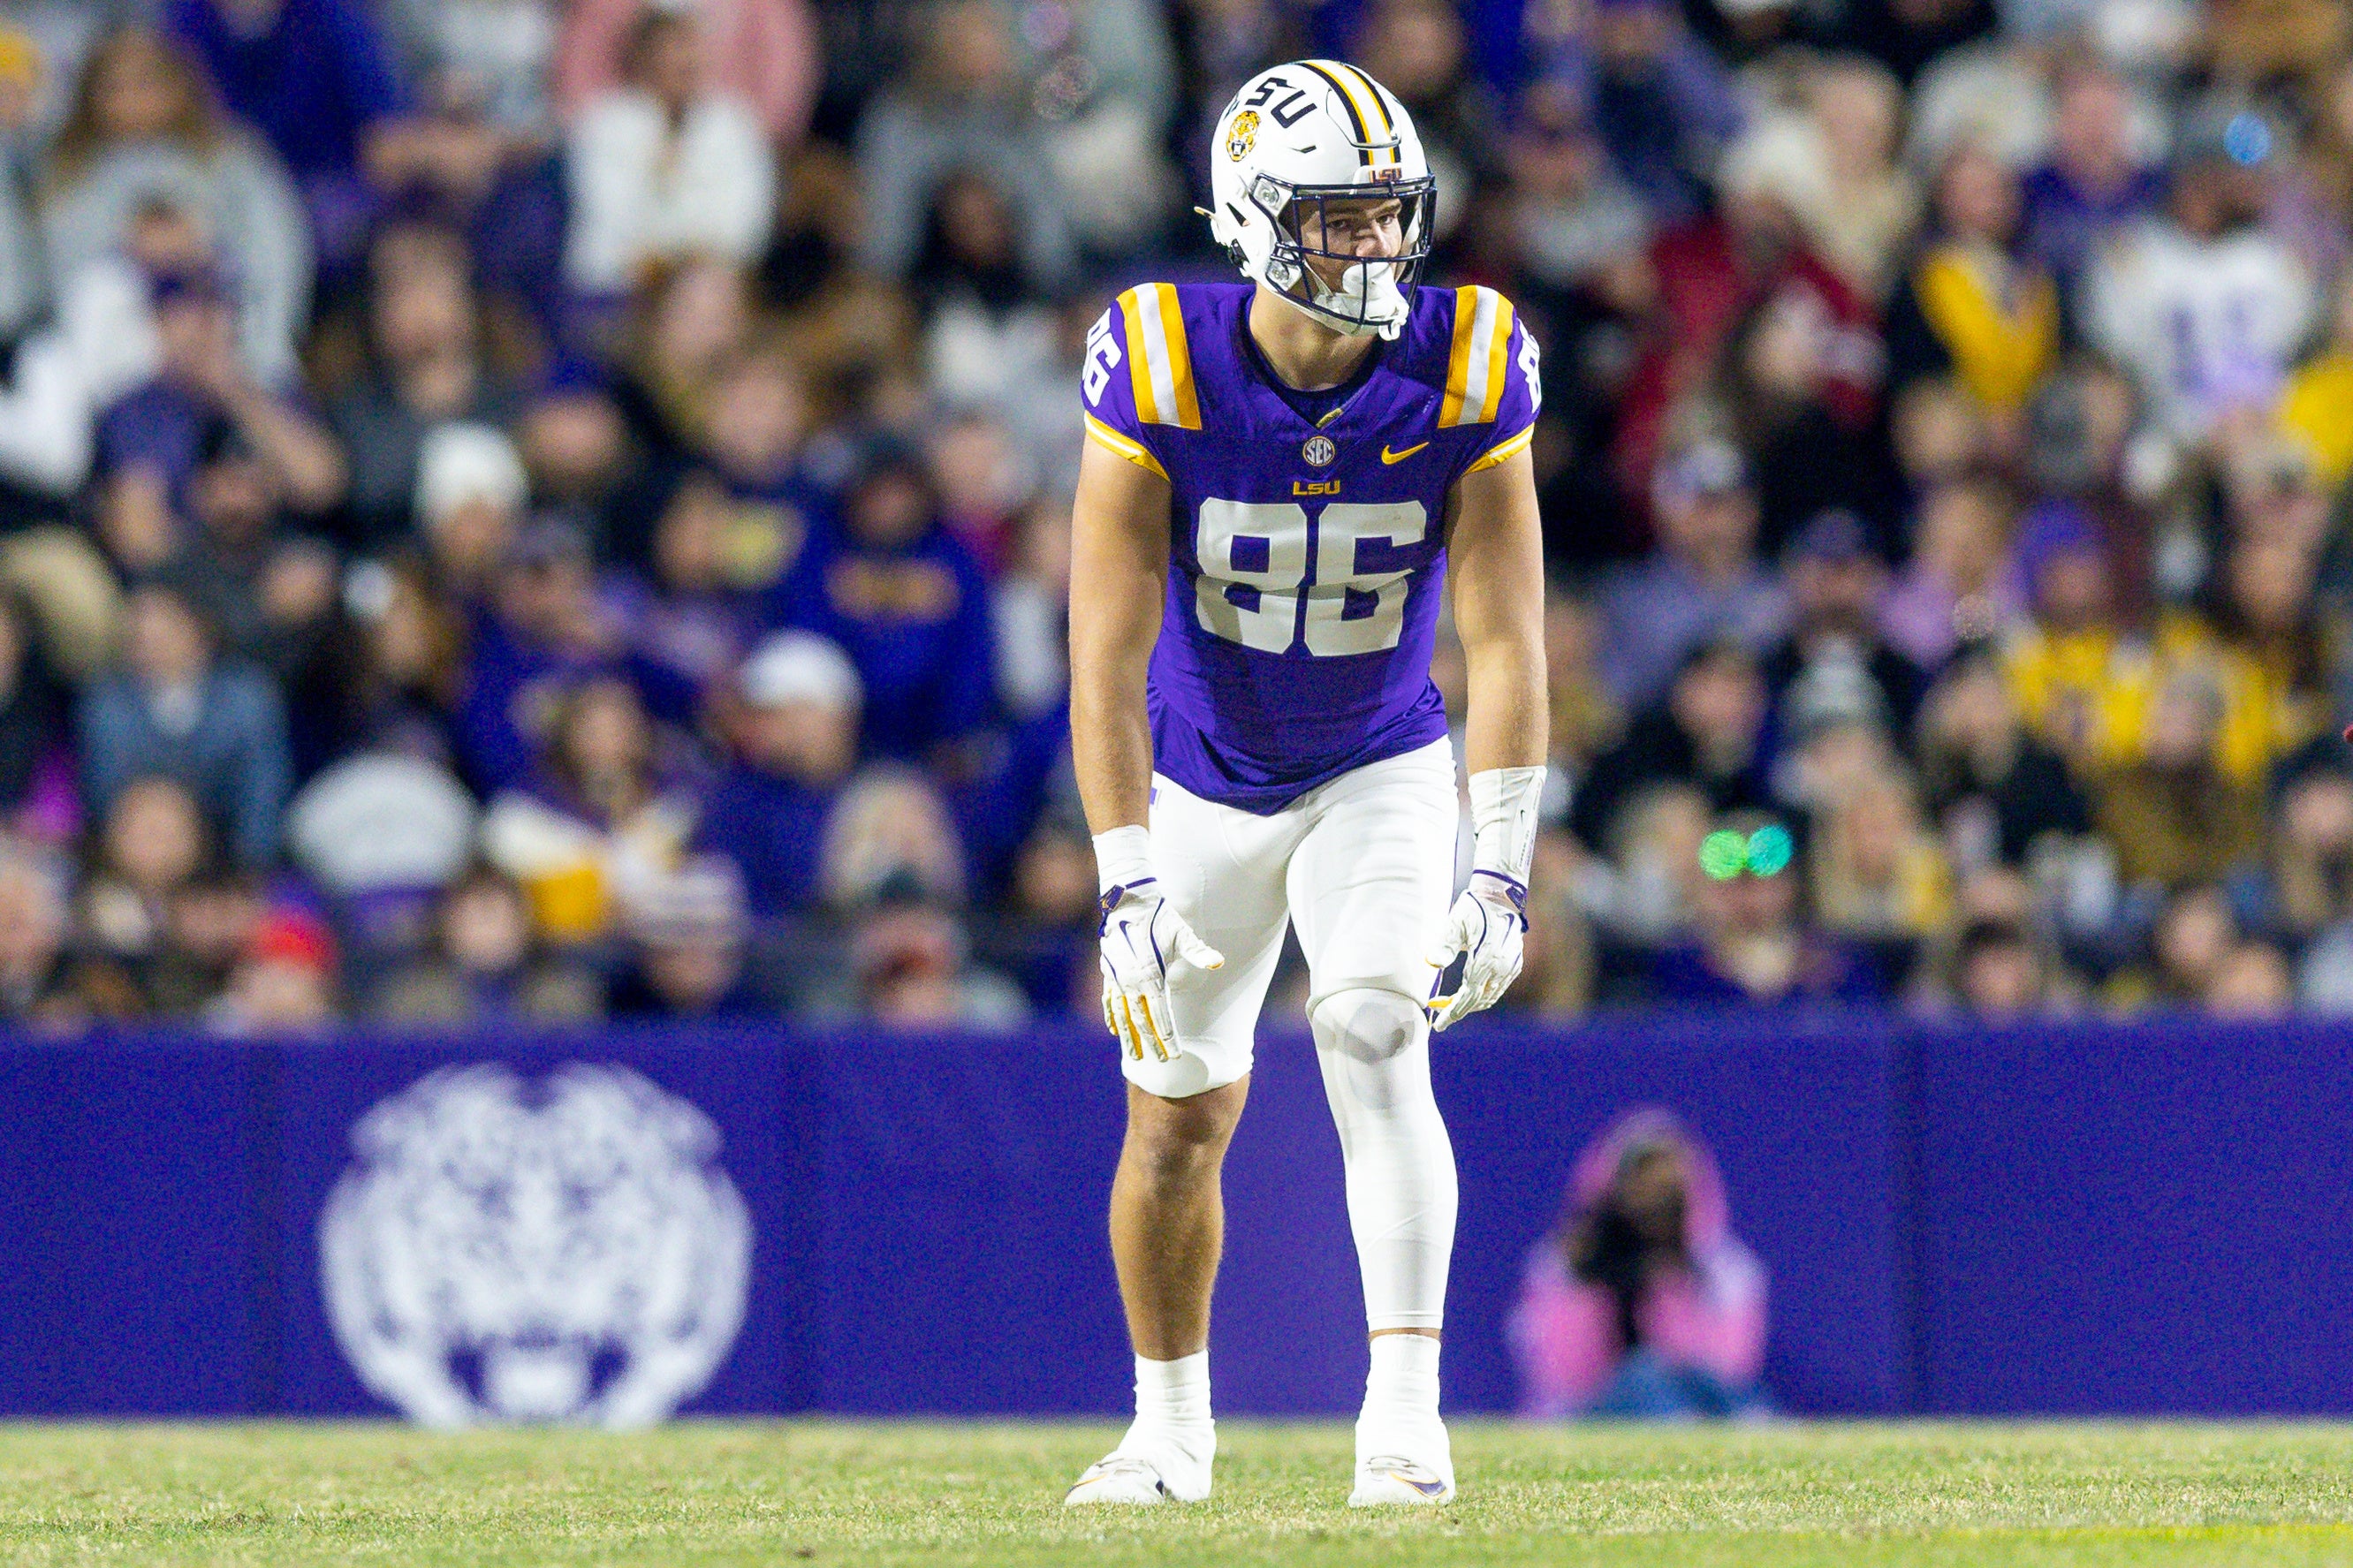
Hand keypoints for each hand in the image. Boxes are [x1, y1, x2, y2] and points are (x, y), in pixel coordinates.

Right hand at [1097, 877, 1222, 1062]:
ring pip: (1122, 1016)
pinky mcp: (1108, 972)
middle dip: (1152, 1043)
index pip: (1160, 1016)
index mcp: (1150, 977)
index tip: (1175, 1056)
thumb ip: (1198, 952)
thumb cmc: (1161, 919)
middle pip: (1141, 1021)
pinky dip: (1111, 1017)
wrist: (1130, 902)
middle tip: (1162, 1063)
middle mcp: (1131, 982)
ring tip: (1136, 1056)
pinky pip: (1108, 1001)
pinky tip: (1114, 1031)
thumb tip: (1218, 962)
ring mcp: (1117, 978)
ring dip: (1129, 1037)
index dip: (1167, 1038)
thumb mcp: (1182, 934)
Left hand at [1425, 870, 1526, 1030]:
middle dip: (1458, 1009)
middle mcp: (1502, 968)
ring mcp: (1510, 967)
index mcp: (1486, 960)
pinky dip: (1481, 994)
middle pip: (1478, 1001)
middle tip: (1438, 1008)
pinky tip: (1468, 989)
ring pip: (1489, 997)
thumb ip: (1444, 944)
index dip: (1453, 1013)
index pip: (1468, 997)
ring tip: (1449, 1000)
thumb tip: (1432, 963)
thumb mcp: (1455, 923)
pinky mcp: (1514, 965)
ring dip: (1470, 1002)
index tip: (1439, 1025)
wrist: (1501, 897)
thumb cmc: (1474, 909)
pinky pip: (1497, 988)